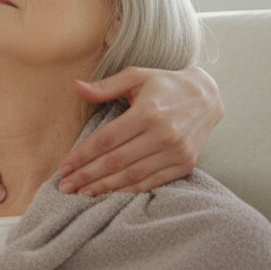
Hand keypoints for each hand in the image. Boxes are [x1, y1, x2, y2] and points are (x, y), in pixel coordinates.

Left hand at [57, 66, 222, 195]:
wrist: (207, 96)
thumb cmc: (165, 84)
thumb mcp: (136, 76)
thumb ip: (105, 86)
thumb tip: (75, 87)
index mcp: (147, 112)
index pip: (105, 140)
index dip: (82, 156)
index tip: (63, 167)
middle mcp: (163, 134)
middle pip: (116, 161)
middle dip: (87, 176)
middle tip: (65, 186)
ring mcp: (176, 151)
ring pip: (132, 175)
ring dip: (104, 187)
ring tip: (82, 193)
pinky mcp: (185, 163)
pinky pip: (152, 181)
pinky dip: (130, 190)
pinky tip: (111, 193)